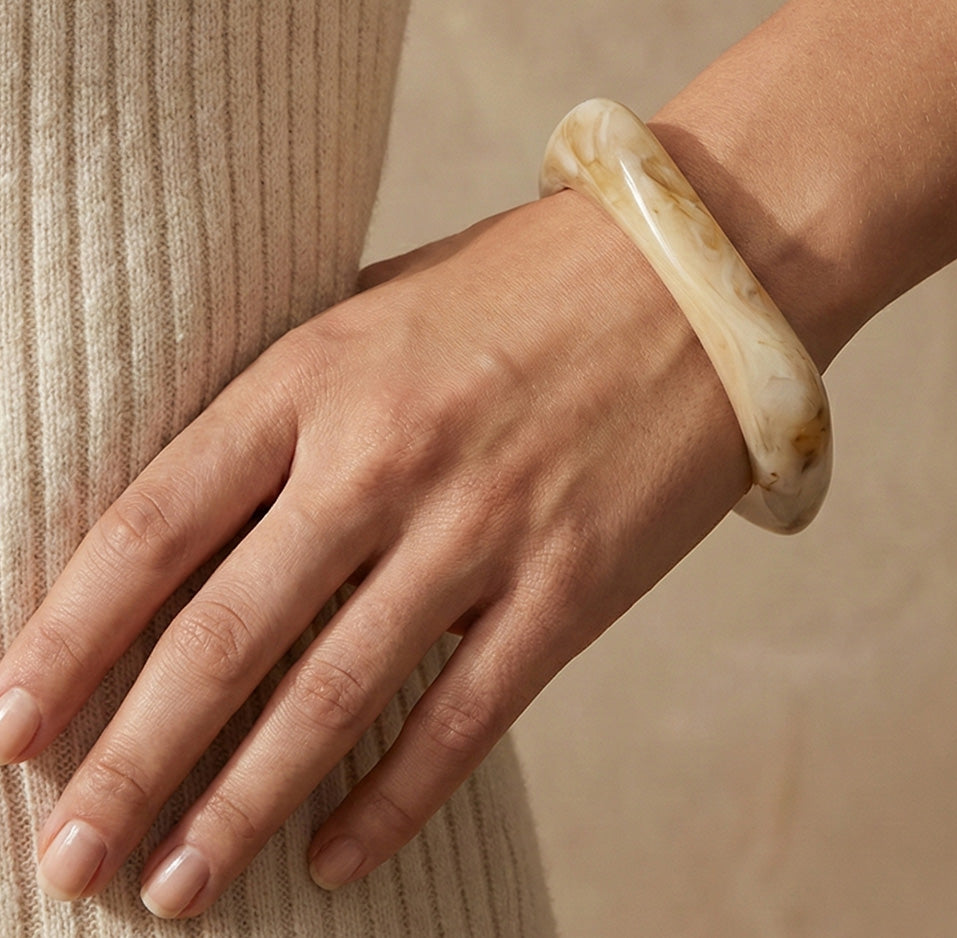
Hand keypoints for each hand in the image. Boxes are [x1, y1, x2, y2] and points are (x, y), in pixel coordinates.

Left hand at [0, 187, 752, 917]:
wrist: (699, 268)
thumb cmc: (529, 280)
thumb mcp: (383, 304)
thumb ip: (295, 395)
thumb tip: (206, 495)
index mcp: (317, 371)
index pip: (156, 522)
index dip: (66, 631)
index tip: (4, 720)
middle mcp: (385, 454)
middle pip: (223, 633)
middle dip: (127, 759)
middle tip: (60, 856)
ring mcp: (482, 524)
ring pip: (331, 696)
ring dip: (239, 806)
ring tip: (169, 887)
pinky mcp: (572, 581)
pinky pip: (463, 716)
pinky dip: (392, 797)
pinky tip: (334, 857)